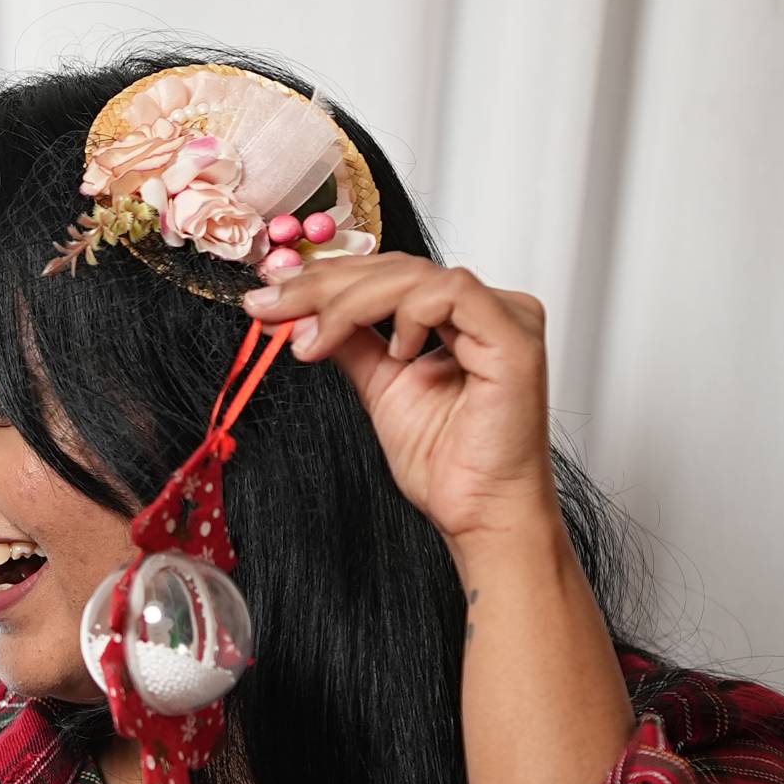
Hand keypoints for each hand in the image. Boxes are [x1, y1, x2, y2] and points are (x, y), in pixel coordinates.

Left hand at [244, 252, 558, 552]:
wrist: (479, 515)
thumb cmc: (448, 464)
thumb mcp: (379, 386)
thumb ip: (350, 343)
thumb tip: (299, 313)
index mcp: (459, 318)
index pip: (387, 274)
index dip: (325, 279)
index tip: (269, 296)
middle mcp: (486, 310)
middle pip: (395, 268)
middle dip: (322, 285)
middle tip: (270, 306)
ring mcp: (506, 318)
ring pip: (414, 275)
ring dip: (348, 302)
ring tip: (312, 340)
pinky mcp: (514, 336)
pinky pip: (450, 293)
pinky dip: (406, 314)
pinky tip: (395, 354)